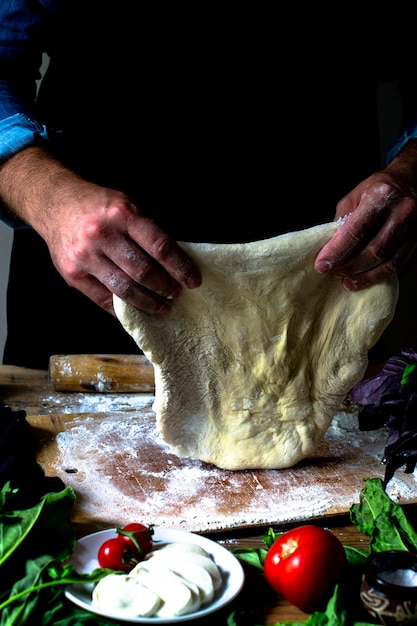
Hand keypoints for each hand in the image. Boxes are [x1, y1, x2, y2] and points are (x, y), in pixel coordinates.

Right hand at [0, 148, 201, 315]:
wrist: (55, 203)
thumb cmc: (98, 206)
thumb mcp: (126, 207)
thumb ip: (147, 233)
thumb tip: (175, 265)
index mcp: (123, 214)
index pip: (160, 247)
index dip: (181, 267)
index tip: (193, 280)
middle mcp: (102, 235)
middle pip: (143, 272)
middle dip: (166, 288)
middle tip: (177, 295)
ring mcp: (85, 257)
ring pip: (125, 290)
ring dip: (149, 303)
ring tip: (163, 307)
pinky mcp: (73, 274)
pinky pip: (104, 299)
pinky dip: (124, 308)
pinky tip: (137, 309)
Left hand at [315, 141, 416, 289]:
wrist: (411, 181)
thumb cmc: (379, 189)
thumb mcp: (355, 196)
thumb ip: (342, 221)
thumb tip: (330, 249)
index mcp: (382, 196)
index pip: (357, 230)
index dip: (337, 251)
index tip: (322, 265)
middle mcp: (403, 211)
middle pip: (375, 250)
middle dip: (351, 267)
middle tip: (336, 274)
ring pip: (391, 262)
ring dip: (367, 277)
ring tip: (349, 282)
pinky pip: (403, 265)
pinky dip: (383, 275)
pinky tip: (369, 278)